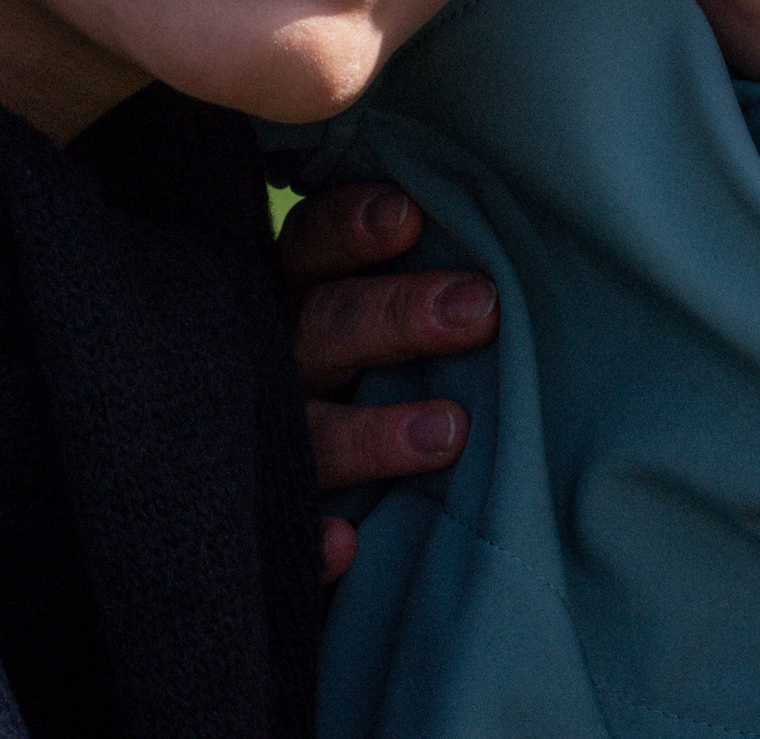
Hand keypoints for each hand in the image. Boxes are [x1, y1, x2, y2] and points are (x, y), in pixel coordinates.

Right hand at [281, 182, 497, 581]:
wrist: (276, 479)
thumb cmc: (365, 359)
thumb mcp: (370, 303)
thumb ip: (412, 273)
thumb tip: (500, 255)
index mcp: (292, 291)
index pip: (312, 245)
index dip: (352, 228)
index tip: (409, 216)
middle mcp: (270, 358)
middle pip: (322, 325)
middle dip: (397, 315)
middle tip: (480, 309)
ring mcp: (260, 442)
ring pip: (306, 432)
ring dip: (369, 434)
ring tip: (450, 431)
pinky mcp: (270, 518)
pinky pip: (281, 535)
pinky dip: (307, 542)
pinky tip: (346, 543)